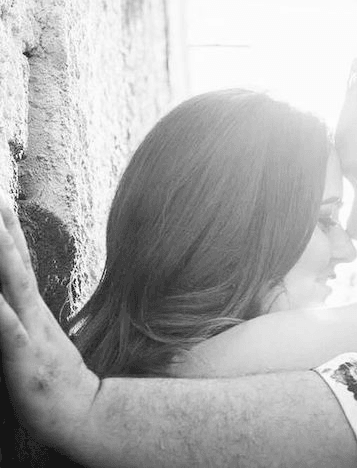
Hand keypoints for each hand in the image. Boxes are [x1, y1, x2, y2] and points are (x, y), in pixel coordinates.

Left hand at [0, 196, 99, 449]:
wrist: (86, 416)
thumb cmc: (59, 386)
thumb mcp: (41, 346)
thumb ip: (28, 323)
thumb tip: (15, 304)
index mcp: (34, 314)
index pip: (20, 264)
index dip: (10, 232)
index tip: (2, 201)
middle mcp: (33, 317)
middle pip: (16, 265)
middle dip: (4, 231)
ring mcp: (31, 336)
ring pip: (14, 289)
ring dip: (4, 256)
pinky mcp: (25, 361)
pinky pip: (9, 332)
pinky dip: (0, 313)